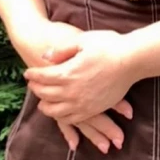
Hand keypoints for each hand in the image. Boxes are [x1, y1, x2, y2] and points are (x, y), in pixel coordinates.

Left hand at [6, 18, 131, 152]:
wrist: (132, 60)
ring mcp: (84, 103)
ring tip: (42, 102)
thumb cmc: (109, 46)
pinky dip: (62, 118)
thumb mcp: (82, 40)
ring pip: (56, 112)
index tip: (27, 73)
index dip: (32, 75)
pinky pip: (73, 119)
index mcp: (68, 73)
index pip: (42, 77)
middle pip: (46, 95)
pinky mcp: (95, 109)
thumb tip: (44, 56)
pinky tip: (60, 114)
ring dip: (46, 107)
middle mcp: (73, 92)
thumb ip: (61, 49)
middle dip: (36, 89)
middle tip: (32, 85)